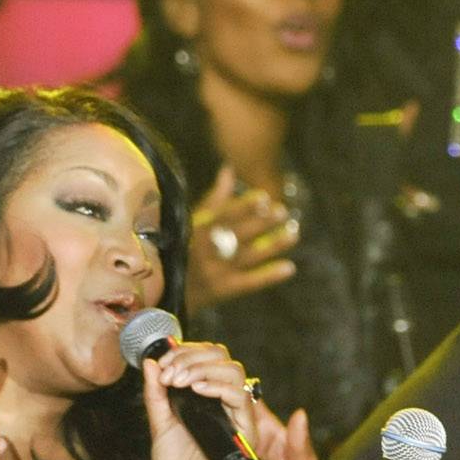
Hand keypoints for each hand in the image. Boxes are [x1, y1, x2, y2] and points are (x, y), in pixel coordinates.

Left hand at [140, 336, 275, 459]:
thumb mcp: (160, 424)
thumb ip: (156, 394)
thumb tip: (151, 363)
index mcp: (208, 399)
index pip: (208, 358)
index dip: (186, 352)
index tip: (163, 362)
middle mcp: (225, 404)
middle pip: (222, 358)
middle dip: (191, 357)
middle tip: (169, 372)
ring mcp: (236, 416)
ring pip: (233, 371)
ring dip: (202, 368)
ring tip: (179, 381)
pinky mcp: (243, 431)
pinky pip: (239, 398)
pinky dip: (217, 386)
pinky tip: (196, 389)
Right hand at [188, 166, 301, 306]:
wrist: (166, 288)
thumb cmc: (183, 247)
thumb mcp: (191, 222)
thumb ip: (213, 198)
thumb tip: (229, 169)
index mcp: (195, 232)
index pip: (222, 217)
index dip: (244, 207)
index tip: (264, 197)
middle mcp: (205, 251)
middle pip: (237, 235)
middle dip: (261, 223)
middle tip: (283, 211)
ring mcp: (215, 272)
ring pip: (247, 257)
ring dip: (272, 246)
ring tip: (294, 234)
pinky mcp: (224, 290)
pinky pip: (249, 282)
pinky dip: (269, 275)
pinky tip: (290, 267)